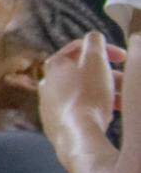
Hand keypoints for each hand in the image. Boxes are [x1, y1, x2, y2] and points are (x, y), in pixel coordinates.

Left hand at [40, 30, 124, 144]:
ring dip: (104, 93)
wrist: (77, 136)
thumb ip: (95, 42)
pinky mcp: (55, 125)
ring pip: (82, 93)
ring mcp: (49, 106)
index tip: (123, 57)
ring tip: (122, 102)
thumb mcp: (96, 60)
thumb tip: (93, 37)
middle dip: (107, 75)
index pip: (80, 48)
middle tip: (125, 82)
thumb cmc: (87, 95)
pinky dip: (94, 109)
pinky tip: (107, 116)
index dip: (105, 48)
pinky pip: (78, 111)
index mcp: (54, 65)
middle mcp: (46, 84)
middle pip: (83, 73)